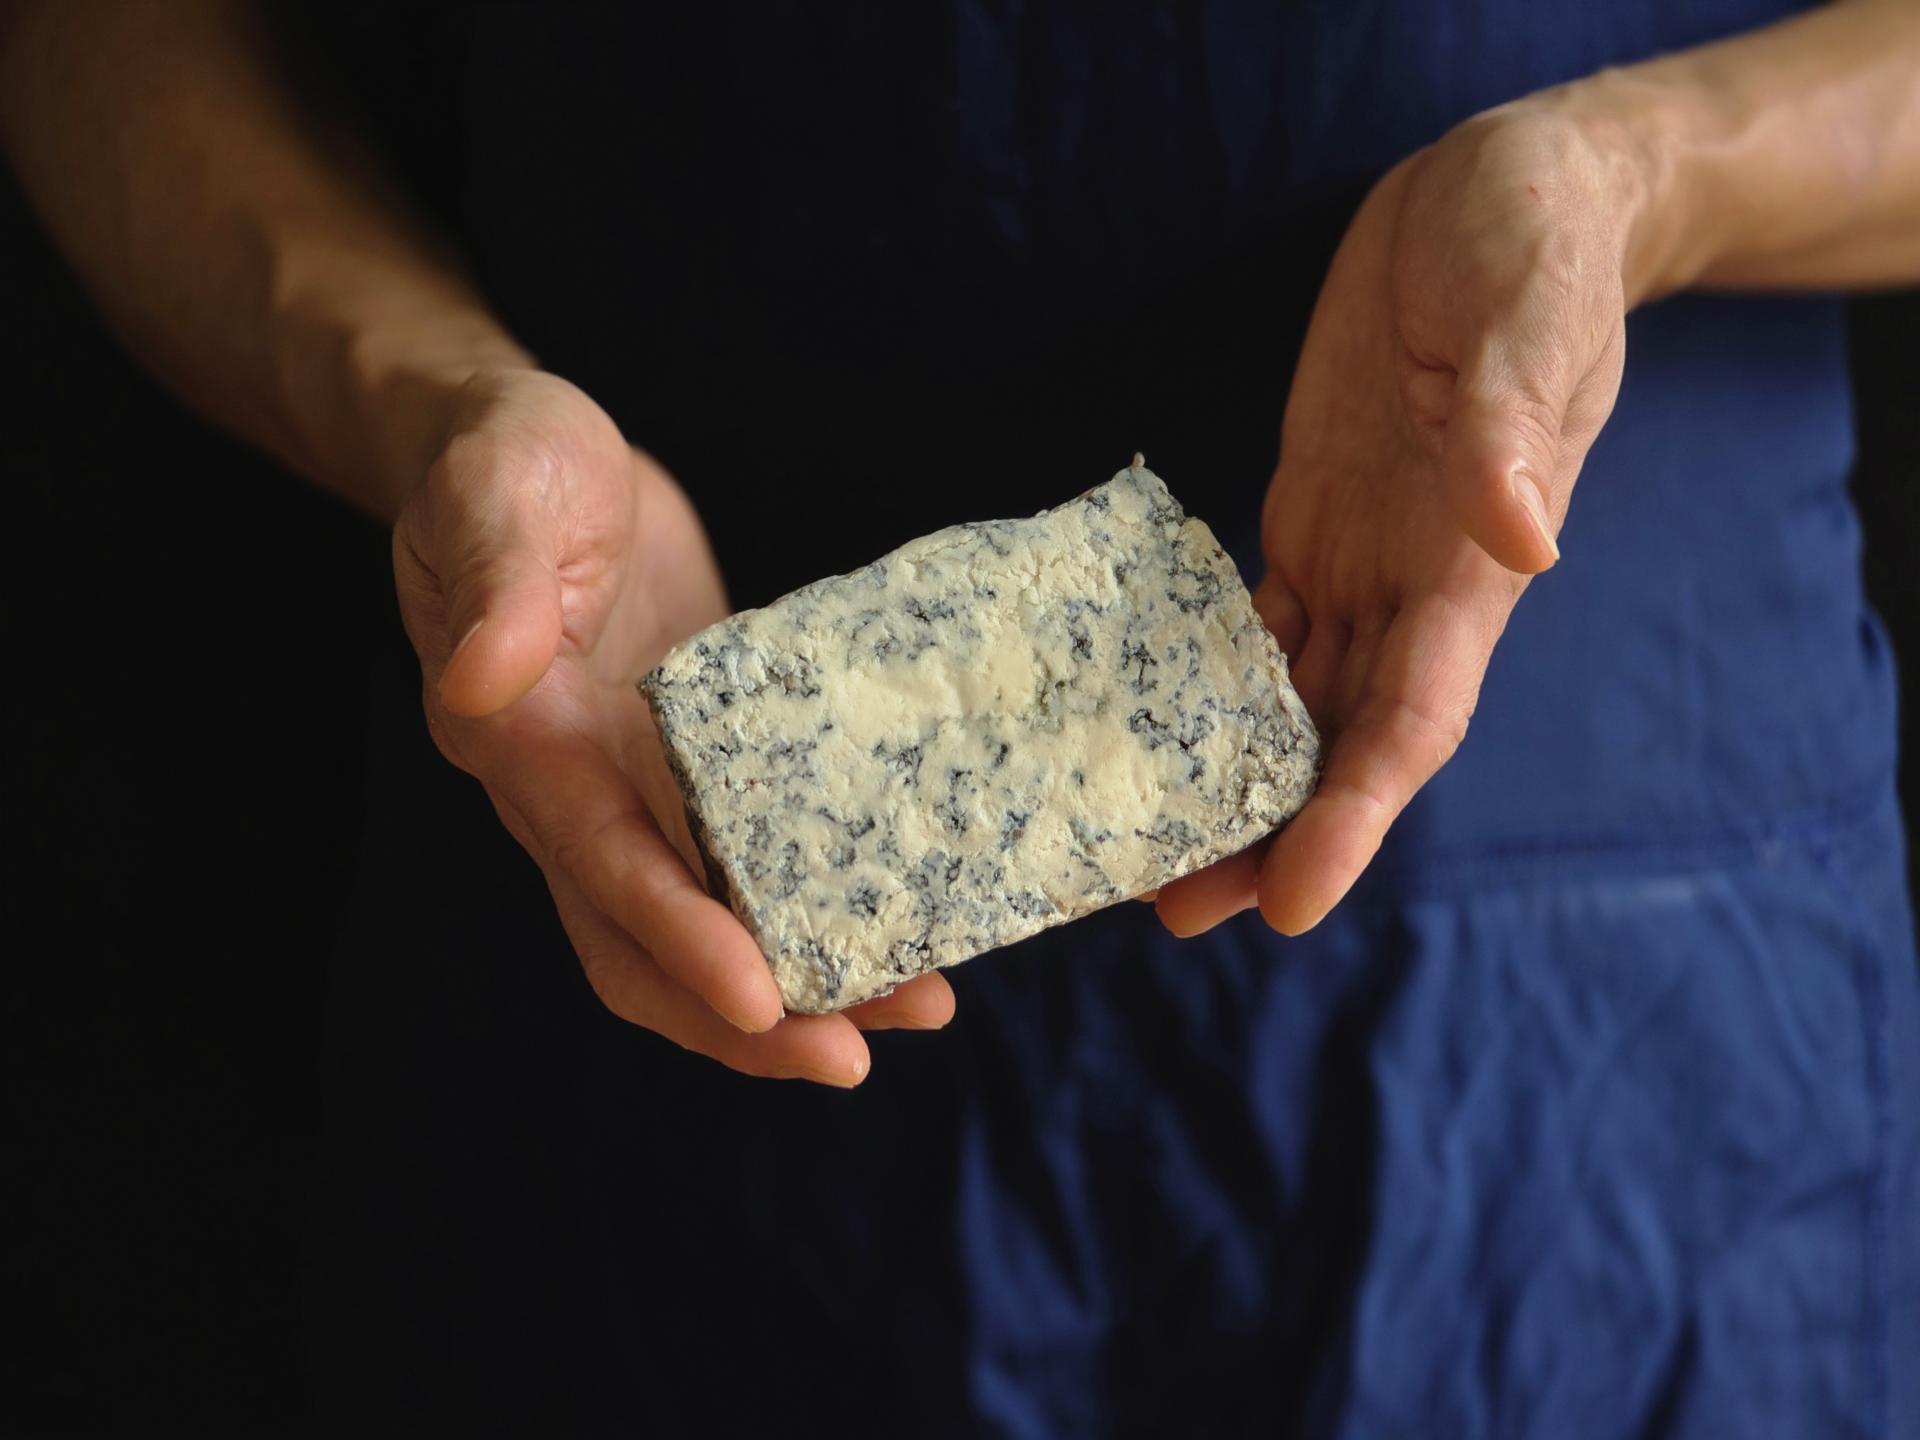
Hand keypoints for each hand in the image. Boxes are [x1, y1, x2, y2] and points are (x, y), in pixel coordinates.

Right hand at [393, 369, 954, 1083]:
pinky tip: (899, 912)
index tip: (760, 997)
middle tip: (853, 1053)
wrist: (528, 448)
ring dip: (798, 979)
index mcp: (522, 742)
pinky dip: (812, 899)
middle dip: (742, 1017)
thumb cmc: (505, 460)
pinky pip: (749, 856)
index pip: (599, 863)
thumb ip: (494, 583)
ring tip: (914, 1004)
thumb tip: (481, 679)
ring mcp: (634, 786)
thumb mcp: (498, 492)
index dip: (676, 936)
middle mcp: (573, 792)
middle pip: (644, 946)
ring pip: (707, 921)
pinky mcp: (692, 762)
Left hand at [1159, 101, 1644, 936]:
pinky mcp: (1313, 515)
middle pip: (1340, 740)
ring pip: (1293, 700)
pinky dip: (1208, 685)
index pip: (1413, 719)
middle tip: (1177, 910)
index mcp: (1471, 563)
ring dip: (1230, 779)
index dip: (1355, 816)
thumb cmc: (1535, 244)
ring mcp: (1362, 555)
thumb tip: (1523, 540)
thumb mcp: (1528, 315)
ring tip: (1147, 848)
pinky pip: (1259, 624)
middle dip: (1269, 832)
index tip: (1291, 901)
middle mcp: (1415, 584)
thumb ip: (1515, 425)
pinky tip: (1148, 726)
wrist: (1507, 191)